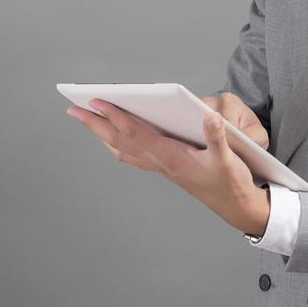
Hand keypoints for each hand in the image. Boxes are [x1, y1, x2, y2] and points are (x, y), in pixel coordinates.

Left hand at [66, 98, 269, 236]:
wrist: (234, 205)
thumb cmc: (230, 181)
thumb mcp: (228, 159)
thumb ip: (218, 137)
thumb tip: (211, 116)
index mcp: (172, 157)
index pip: (136, 133)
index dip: (116, 116)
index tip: (97, 101)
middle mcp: (161, 163)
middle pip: (120, 141)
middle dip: (95, 125)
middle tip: (73, 110)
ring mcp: (160, 167)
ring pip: (122, 149)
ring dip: (102, 135)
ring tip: (87, 120)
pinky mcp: (164, 169)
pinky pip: (132, 156)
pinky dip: (117, 145)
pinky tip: (113, 139)